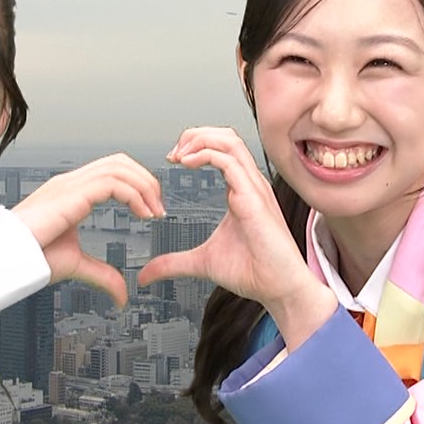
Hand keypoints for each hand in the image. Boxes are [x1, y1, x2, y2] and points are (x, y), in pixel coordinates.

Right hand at [12, 153, 163, 309]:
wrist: (7, 258)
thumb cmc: (29, 257)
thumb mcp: (76, 265)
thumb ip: (101, 274)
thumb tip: (121, 293)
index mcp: (70, 192)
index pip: (111, 170)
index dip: (136, 184)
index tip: (150, 210)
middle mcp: (71, 183)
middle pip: (118, 161)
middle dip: (145, 180)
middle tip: (158, 207)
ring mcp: (70, 184)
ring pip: (119, 166)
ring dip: (144, 186)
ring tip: (154, 211)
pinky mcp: (72, 194)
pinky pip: (113, 182)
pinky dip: (134, 194)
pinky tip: (142, 213)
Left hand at [138, 127, 336, 345]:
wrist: (278, 288)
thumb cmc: (253, 271)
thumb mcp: (201, 262)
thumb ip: (172, 263)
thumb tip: (145, 275)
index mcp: (241, 191)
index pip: (222, 149)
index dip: (195, 146)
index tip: (172, 160)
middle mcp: (250, 184)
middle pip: (226, 136)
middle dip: (195, 135)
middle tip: (173, 152)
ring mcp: (254, 188)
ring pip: (229, 141)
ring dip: (199, 140)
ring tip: (179, 154)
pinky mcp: (254, 197)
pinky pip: (230, 161)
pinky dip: (205, 155)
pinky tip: (187, 164)